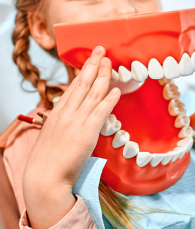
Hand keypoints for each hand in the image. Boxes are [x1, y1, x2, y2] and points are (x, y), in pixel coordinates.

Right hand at [23, 46, 120, 228]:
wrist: (44, 178)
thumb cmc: (47, 160)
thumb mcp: (52, 135)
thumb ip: (63, 123)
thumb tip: (72, 117)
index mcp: (57, 112)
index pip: (73, 86)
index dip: (83, 71)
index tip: (90, 60)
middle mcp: (67, 113)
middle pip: (82, 84)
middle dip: (93, 65)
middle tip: (101, 50)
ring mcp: (76, 122)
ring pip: (93, 94)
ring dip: (103, 76)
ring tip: (109, 63)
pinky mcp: (86, 133)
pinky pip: (100, 112)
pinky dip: (109, 100)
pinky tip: (116, 90)